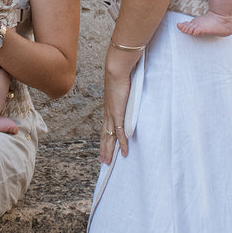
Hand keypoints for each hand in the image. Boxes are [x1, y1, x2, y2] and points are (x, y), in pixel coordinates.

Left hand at [101, 45, 133, 162]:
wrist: (116, 70)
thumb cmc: (120, 75)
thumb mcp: (122, 87)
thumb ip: (125, 93)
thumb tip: (128, 91)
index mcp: (108, 108)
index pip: (105, 127)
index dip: (104, 138)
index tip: (103, 146)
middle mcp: (108, 113)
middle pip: (105, 135)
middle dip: (104, 149)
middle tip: (102, 161)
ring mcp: (112, 115)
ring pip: (109, 137)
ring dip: (109, 151)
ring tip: (107, 162)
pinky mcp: (118, 114)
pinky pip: (120, 133)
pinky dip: (122, 143)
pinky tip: (123, 152)